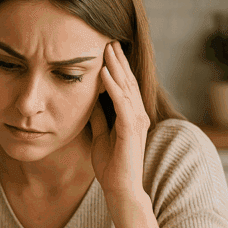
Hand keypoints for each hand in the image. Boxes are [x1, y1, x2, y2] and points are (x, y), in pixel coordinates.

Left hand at [90, 40, 149, 202]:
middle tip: (108, 39)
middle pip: (128, 81)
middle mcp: (137, 115)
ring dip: (116, 67)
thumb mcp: (101, 135)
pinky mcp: (130, 130)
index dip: (117, 67)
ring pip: (126, 88)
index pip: (124, 86)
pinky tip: (104, 73)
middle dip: (118, 60)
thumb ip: (99, 117)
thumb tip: (90, 100)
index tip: (106, 49)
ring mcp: (136, 121)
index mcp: (131, 115)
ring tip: (107, 49)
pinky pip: (121, 104)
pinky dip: (112, 87)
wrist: (119, 188)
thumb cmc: (111, 165)